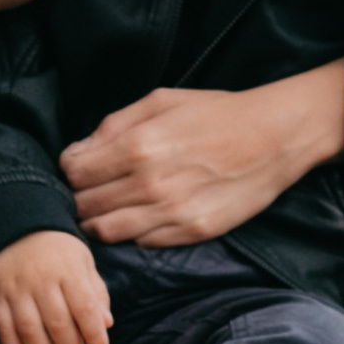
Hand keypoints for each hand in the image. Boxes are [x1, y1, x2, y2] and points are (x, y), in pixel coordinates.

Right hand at [0, 229, 111, 343]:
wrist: (19, 227)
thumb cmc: (60, 252)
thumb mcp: (84, 263)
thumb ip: (96, 294)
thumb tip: (106, 324)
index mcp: (67, 269)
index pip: (84, 308)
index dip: (94, 335)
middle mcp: (40, 277)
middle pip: (57, 323)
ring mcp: (14, 286)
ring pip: (29, 329)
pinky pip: (2, 326)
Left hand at [63, 66, 343, 246]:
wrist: (273, 138)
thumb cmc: (214, 113)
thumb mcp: (158, 101)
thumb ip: (113, 125)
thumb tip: (79, 150)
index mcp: (137, 146)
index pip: (74, 172)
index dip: (69, 170)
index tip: (78, 166)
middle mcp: (150, 184)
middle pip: (86, 204)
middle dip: (79, 197)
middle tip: (88, 189)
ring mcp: (173, 213)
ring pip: (108, 231)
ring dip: (97, 221)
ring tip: (105, 208)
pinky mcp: (193, 232)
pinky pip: (143, 242)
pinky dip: (131, 232)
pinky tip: (138, 215)